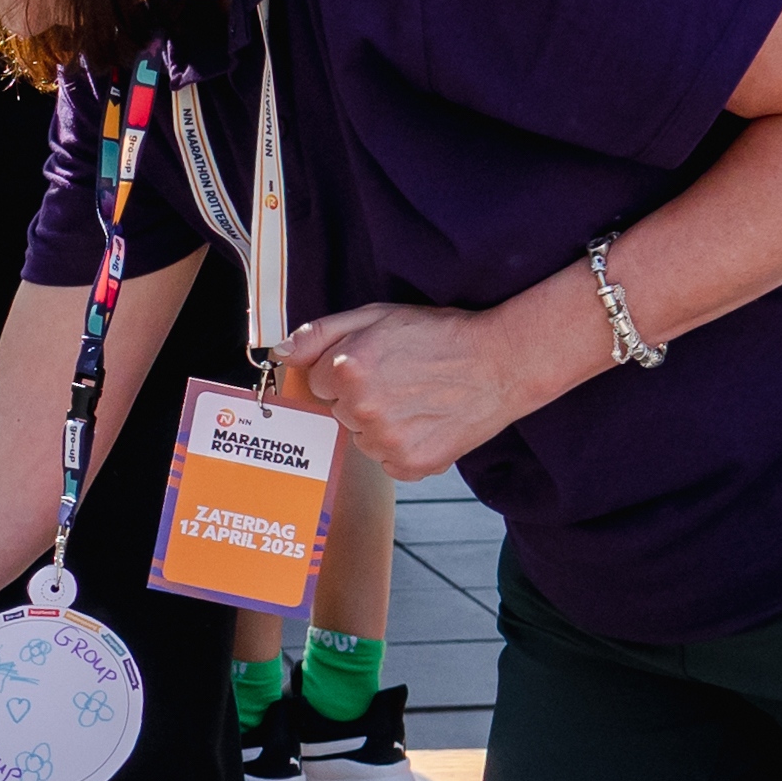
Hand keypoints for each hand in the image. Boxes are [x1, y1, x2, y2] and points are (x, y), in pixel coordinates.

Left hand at [277, 301, 557, 479]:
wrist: (500, 363)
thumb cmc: (439, 334)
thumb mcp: (377, 315)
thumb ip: (320, 333)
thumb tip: (281, 352)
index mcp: (346, 369)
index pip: (317, 382)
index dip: (345, 370)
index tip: (377, 362)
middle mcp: (361, 409)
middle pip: (338, 412)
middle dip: (359, 397)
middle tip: (402, 379)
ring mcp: (385, 442)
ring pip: (361, 438)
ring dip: (379, 424)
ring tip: (417, 400)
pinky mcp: (409, 465)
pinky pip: (387, 461)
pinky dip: (402, 447)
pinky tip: (426, 422)